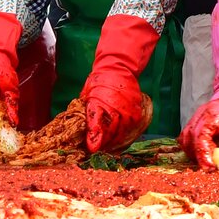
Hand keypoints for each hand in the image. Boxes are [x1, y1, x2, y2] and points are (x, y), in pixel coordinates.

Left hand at [81, 13, 159, 152]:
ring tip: (107, 147)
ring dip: (114, 143)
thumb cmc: (100, 81)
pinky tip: (117, 138)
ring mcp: (129, 113)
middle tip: (97, 150)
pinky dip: (124, 136)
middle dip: (103, 145)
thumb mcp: (87, 96)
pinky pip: (131, 130)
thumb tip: (81, 131)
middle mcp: (116, 111)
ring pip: (122, 136)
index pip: (97, 131)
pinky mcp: (137, 114)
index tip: (90, 149)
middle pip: (110, 137)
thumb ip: (86, 114)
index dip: (93, 143)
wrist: (118, 68)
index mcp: (100, 107)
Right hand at [180, 78, 218, 169]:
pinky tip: (206, 153)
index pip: (201, 136)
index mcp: (213, 114)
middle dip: (198, 156)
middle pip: (189, 139)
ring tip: (210, 160)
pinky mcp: (193, 124)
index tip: (210, 168)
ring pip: (185, 140)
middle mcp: (200, 115)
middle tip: (213, 167)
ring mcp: (194, 119)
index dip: (203, 154)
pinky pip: (186, 139)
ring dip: (194, 153)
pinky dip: (193, 149)